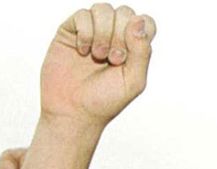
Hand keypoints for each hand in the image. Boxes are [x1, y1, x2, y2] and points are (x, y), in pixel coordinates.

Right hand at [40, 5, 156, 129]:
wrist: (73, 111)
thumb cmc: (105, 100)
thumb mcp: (133, 81)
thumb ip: (141, 51)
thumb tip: (138, 21)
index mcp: (133, 47)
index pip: (145, 22)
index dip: (139, 32)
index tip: (128, 55)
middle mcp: (113, 36)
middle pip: (125, 12)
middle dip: (120, 35)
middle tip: (114, 59)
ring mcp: (92, 31)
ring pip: (103, 9)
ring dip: (103, 33)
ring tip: (98, 55)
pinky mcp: (71, 31)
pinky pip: (82, 14)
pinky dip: (85, 33)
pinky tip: (82, 51)